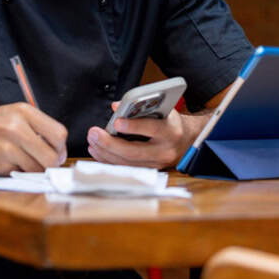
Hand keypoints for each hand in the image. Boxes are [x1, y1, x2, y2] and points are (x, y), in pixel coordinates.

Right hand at [0, 103, 67, 174]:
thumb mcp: (10, 115)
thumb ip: (34, 129)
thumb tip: (58, 151)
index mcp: (23, 111)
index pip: (59, 134)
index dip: (59, 148)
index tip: (54, 153)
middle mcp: (17, 127)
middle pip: (53, 156)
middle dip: (50, 165)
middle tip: (41, 165)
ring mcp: (7, 147)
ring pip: (38, 169)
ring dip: (33, 171)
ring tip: (19, 163)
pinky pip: (20, 175)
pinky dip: (17, 174)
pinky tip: (5, 165)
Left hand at [87, 104, 210, 168]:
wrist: (187, 140)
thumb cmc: (169, 121)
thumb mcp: (162, 108)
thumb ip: (141, 107)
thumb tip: (117, 107)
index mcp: (170, 131)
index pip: (152, 129)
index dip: (133, 126)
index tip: (116, 122)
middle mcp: (164, 151)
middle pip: (134, 152)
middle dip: (110, 143)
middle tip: (94, 133)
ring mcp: (157, 164)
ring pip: (127, 163)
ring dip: (105, 152)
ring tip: (92, 141)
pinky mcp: (148, 170)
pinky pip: (126, 168)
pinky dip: (109, 159)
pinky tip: (97, 150)